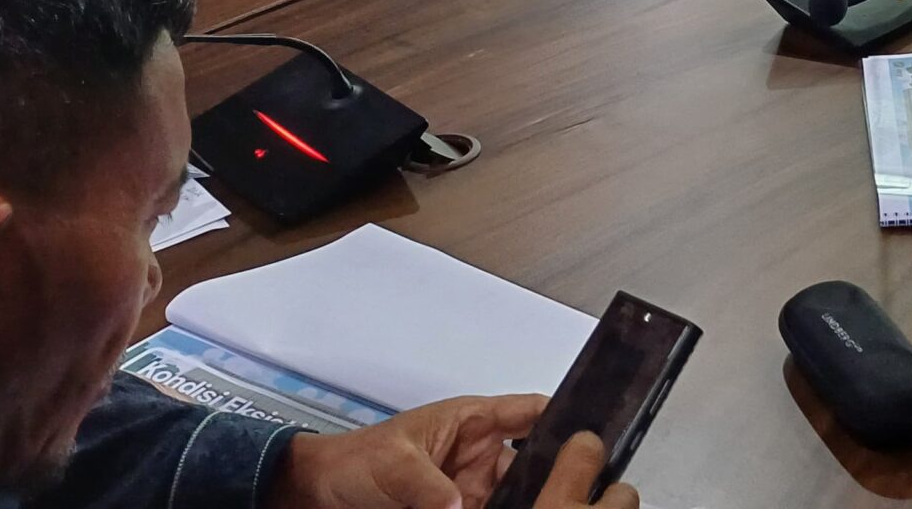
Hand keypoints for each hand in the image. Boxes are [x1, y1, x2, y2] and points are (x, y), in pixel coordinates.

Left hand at [268, 393, 576, 508]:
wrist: (319, 497)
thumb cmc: (354, 461)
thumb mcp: (394, 465)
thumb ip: (427, 486)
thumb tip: (456, 504)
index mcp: (472, 423)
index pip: (530, 412)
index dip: (565, 416)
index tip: (592, 430)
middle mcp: (481, 457)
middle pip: (536, 464)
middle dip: (555, 477)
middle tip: (572, 491)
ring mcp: (474, 491)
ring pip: (518, 498)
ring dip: (530, 503)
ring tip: (545, 507)